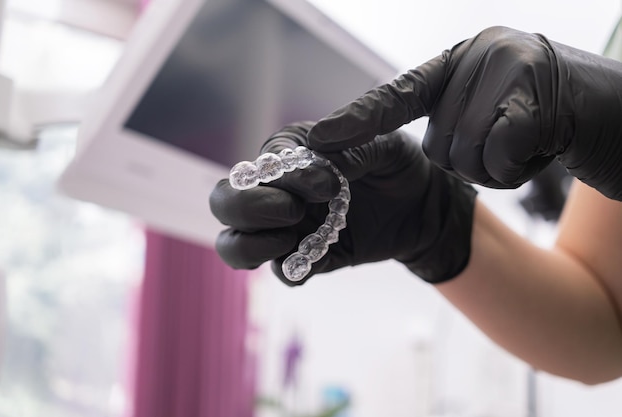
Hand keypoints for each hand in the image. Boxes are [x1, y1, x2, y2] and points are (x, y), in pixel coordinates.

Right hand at [209, 122, 476, 284]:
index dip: (285, 179)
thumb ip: (351, 145)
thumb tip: (318, 149)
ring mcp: (289, 228)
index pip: (259, 166)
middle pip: (225, 203)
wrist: (424, 206)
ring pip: (234, 243)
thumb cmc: (399, 165)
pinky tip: (313, 261)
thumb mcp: (383, 146)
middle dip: (248, 208)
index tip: (331, 184)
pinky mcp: (309, 257)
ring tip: (290, 239)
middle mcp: (279, 191)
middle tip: (293, 211)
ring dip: (250, 245)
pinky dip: (288, 270)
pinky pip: (281, 271)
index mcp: (291, 154)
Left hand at [308, 26, 621, 199]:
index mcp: (462, 56)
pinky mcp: (539, 96)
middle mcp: (481, 53)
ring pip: (465, 156)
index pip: (400, 92)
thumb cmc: (545, 118)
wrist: (621, 113)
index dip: (360, 117)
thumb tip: (406, 147)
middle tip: (510, 142)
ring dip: (495, 169)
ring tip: (529, 143)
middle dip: (470, 161)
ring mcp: (511, 68)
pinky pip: (498, 157)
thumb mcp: (491, 107)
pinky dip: (518, 169)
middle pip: (438, 144)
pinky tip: (545, 149)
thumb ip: (449, 116)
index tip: (320, 138)